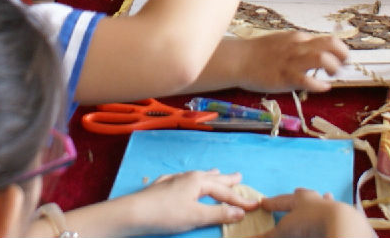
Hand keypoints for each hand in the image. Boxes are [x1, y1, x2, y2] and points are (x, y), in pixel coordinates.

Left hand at [126, 170, 257, 234]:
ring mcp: (174, 180)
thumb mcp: (197, 216)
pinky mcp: (162, 186)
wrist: (135, 212)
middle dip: (227, 179)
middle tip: (239, 176)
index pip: (225, 192)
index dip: (240, 200)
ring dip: (210, 177)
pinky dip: (190, 180)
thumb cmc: (167, 214)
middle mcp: (188, 177)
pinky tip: (184, 179)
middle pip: (213, 178)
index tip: (255, 206)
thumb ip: (219, 213)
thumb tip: (241, 212)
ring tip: (218, 173)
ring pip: (197, 176)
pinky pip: (182, 179)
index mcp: (199, 182)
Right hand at [236, 31, 348, 93]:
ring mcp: (292, 61)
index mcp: (299, 38)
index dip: (340, 51)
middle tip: (342, 67)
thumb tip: (315, 54)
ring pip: (322, 59)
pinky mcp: (285, 76)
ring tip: (331, 76)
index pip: (328, 40)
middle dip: (343, 56)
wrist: (239, 60)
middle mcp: (299, 46)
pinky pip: (308, 80)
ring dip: (333, 68)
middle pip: (331, 44)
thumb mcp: (282, 42)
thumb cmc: (259, 53)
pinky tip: (322, 87)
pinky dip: (319, 85)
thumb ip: (299, 47)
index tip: (342, 60)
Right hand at [260, 188, 374, 237]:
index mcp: (300, 200)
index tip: (264, 202)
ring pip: (325, 200)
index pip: (282, 200)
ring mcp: (332, 207)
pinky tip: (337, 211)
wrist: (340, 225)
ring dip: (322, 199)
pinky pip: (337, 211)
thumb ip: (268, 236)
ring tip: (325, 195)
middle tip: (297, 191)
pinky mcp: (344, 216)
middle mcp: (316, 200)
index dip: (272, 203)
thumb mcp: (284, 231)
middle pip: (306, 195)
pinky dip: (334, 211)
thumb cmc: (309, 223)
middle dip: (300, 195)